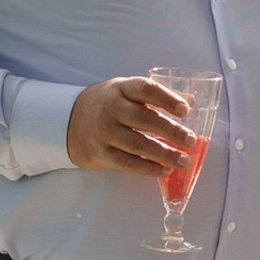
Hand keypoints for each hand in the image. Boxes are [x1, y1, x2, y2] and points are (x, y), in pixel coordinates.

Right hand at [66, 76, 198, 174]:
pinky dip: (148, 168)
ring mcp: (105, 132)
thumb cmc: (109, 105)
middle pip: (143, 119)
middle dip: (170, 131)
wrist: (68, 121)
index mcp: (122, 89)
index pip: (145, 89)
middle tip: (191, 140)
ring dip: (163, 154)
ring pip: (137, 144)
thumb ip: (158, 95)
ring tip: (183, 161)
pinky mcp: (101, 153)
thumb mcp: (128, 91)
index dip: (166, 99)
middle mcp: (112, 109)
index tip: (185, 110)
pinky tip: (165, 170)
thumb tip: (190, 101)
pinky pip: (127, 163)